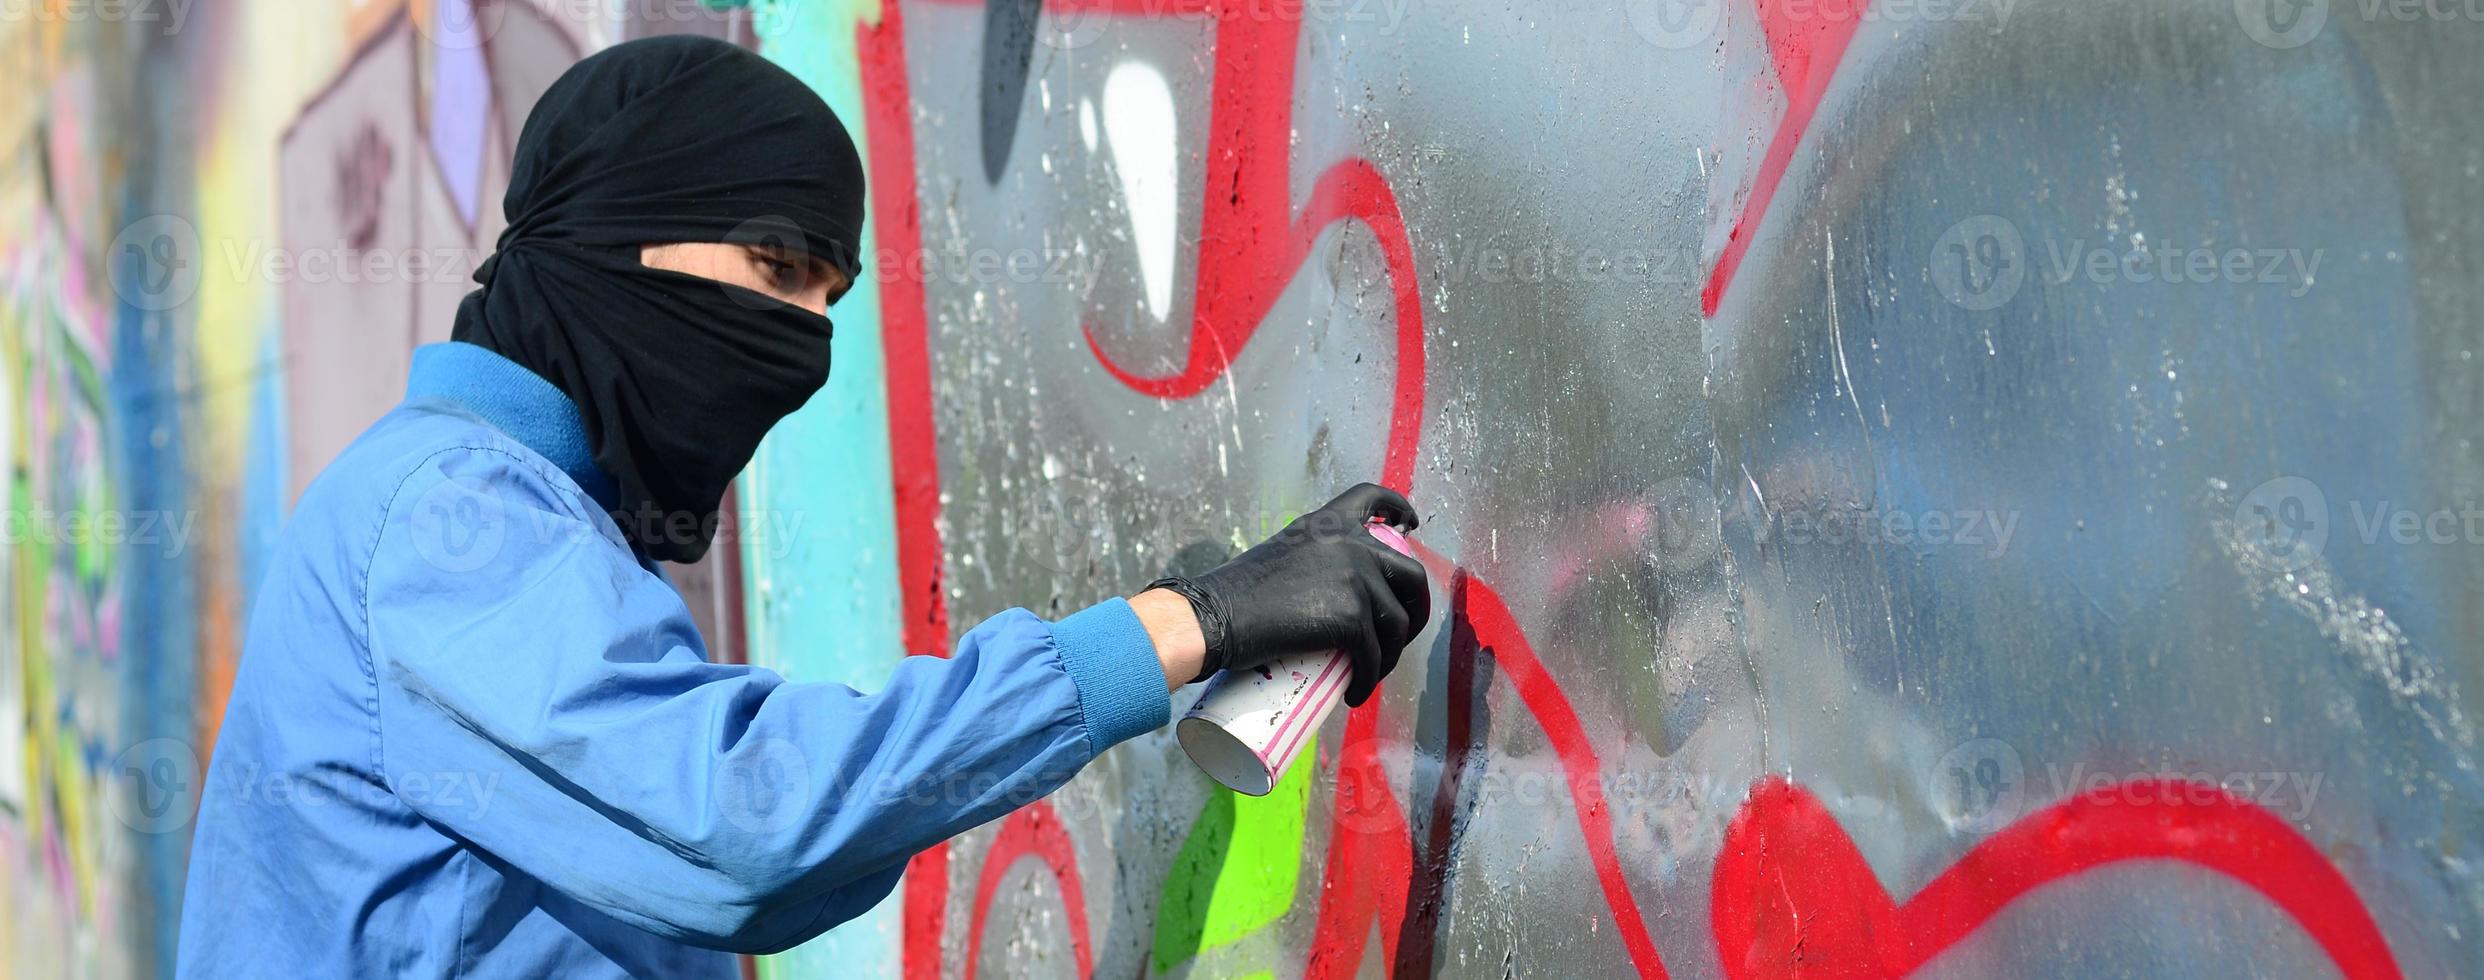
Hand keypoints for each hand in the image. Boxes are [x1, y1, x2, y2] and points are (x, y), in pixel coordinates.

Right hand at [1147, 483, 1431, 705]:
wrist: (1213, 616)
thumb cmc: (1233, 595)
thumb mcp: (1281, 556)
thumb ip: (1311, 560)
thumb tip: (1331, 592)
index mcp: (1328, 524)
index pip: (1372, 498)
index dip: (1399, 509)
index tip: (1410, 525)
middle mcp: (1349, 543)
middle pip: (1409, 574)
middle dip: (1414, 609)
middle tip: (1399, 634)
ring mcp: (1354, 579)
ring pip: (1397, 624)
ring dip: (1390, 654)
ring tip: (1369, 672)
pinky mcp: (1350, 617)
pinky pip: (1375, 656)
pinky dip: (1368, 679)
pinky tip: (1356, 692)